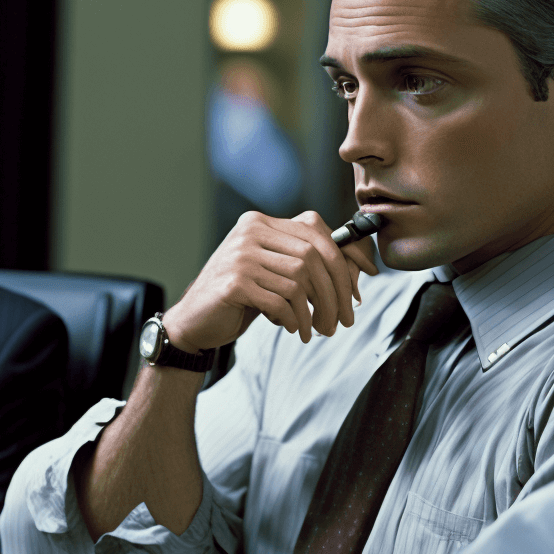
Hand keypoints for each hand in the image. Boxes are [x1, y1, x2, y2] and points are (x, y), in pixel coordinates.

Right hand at [163, 210, 378, 350]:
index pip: (315, 231)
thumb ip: (305, 263)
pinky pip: (280, 301)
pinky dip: (293, 319)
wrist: (194, 320)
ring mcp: (239, 257)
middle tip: (342, 321)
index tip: (357, 291)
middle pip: (312, 257)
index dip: (344, 259)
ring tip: (315, 329)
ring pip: (299, 281)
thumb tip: (359, 267)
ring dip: (314, 312)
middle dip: (334, 293)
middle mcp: (249, 233)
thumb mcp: (273, 272)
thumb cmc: (240, 297)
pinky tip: (292, 329)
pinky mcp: (233, 283)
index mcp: (260, 223)